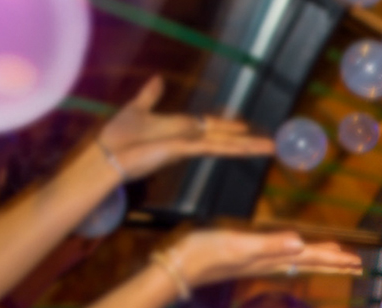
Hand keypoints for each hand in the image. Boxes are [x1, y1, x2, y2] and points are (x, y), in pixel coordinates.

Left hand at [99, 77, 274, 180]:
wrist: (108, 154)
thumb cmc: (119, 135)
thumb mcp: (137, 109)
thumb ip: (150, 95)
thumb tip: (157, 79)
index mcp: (180, 129)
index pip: (211, 127)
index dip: (229, 125)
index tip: (247, 126)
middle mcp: (189, 139)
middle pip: (225, 139)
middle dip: (248, 141)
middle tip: (273, 144)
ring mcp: (188, 146)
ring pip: (225, 145)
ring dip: (249, 146)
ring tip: (272, 149)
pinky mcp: (184, 150)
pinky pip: (213, 147)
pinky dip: (232, 147)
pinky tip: (248, 147)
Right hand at [166, 229, 362, 289]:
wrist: (177, 265)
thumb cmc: (205, 253)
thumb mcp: (239, 245)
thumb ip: (270, 244)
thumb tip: (301, 244)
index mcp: (272, 258)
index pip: (311, 258)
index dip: (334, 259)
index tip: (356, 261)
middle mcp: (270, 262)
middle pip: (309, 262)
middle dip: (333, 262)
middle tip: (356, 264)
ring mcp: (259, 261)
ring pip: (298, 261)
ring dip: (318, 260)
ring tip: (336, 258)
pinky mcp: (247, 258)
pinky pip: (282, 257)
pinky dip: (296, 255)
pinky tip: (294, 255)